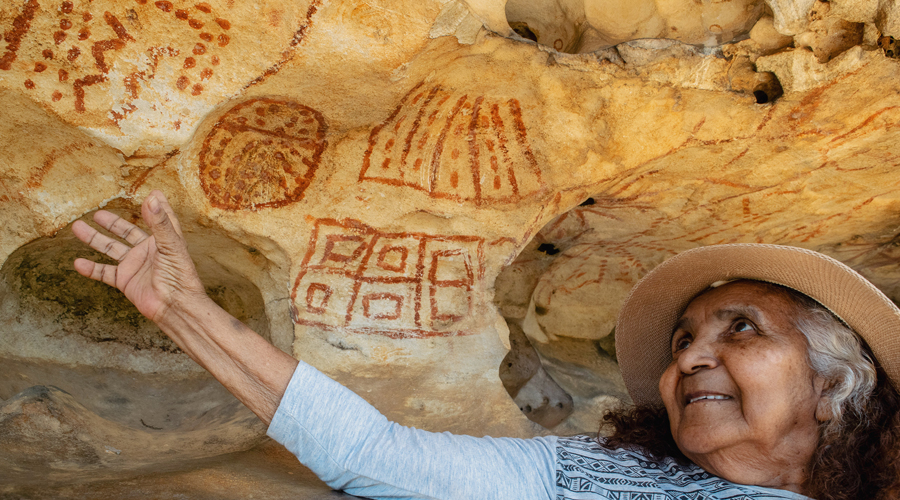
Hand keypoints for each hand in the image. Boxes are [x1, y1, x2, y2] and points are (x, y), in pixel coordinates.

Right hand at [72, 190, 207, 322]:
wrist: (174, 306)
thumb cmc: (180, 276)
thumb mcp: (171, 245)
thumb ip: (160, 222)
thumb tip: (152, 197)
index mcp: (163, 240)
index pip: (159, 220)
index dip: (156, 207)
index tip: (153, 194)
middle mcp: (147, 251)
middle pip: (127, 233)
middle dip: (112, 223)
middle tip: (97, 214)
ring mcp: (135, 266)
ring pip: (110, 249)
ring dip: (94, 239)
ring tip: (78, 227)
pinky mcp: (126, 281)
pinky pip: (104, 273)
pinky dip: (91, 269)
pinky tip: (78, 262)